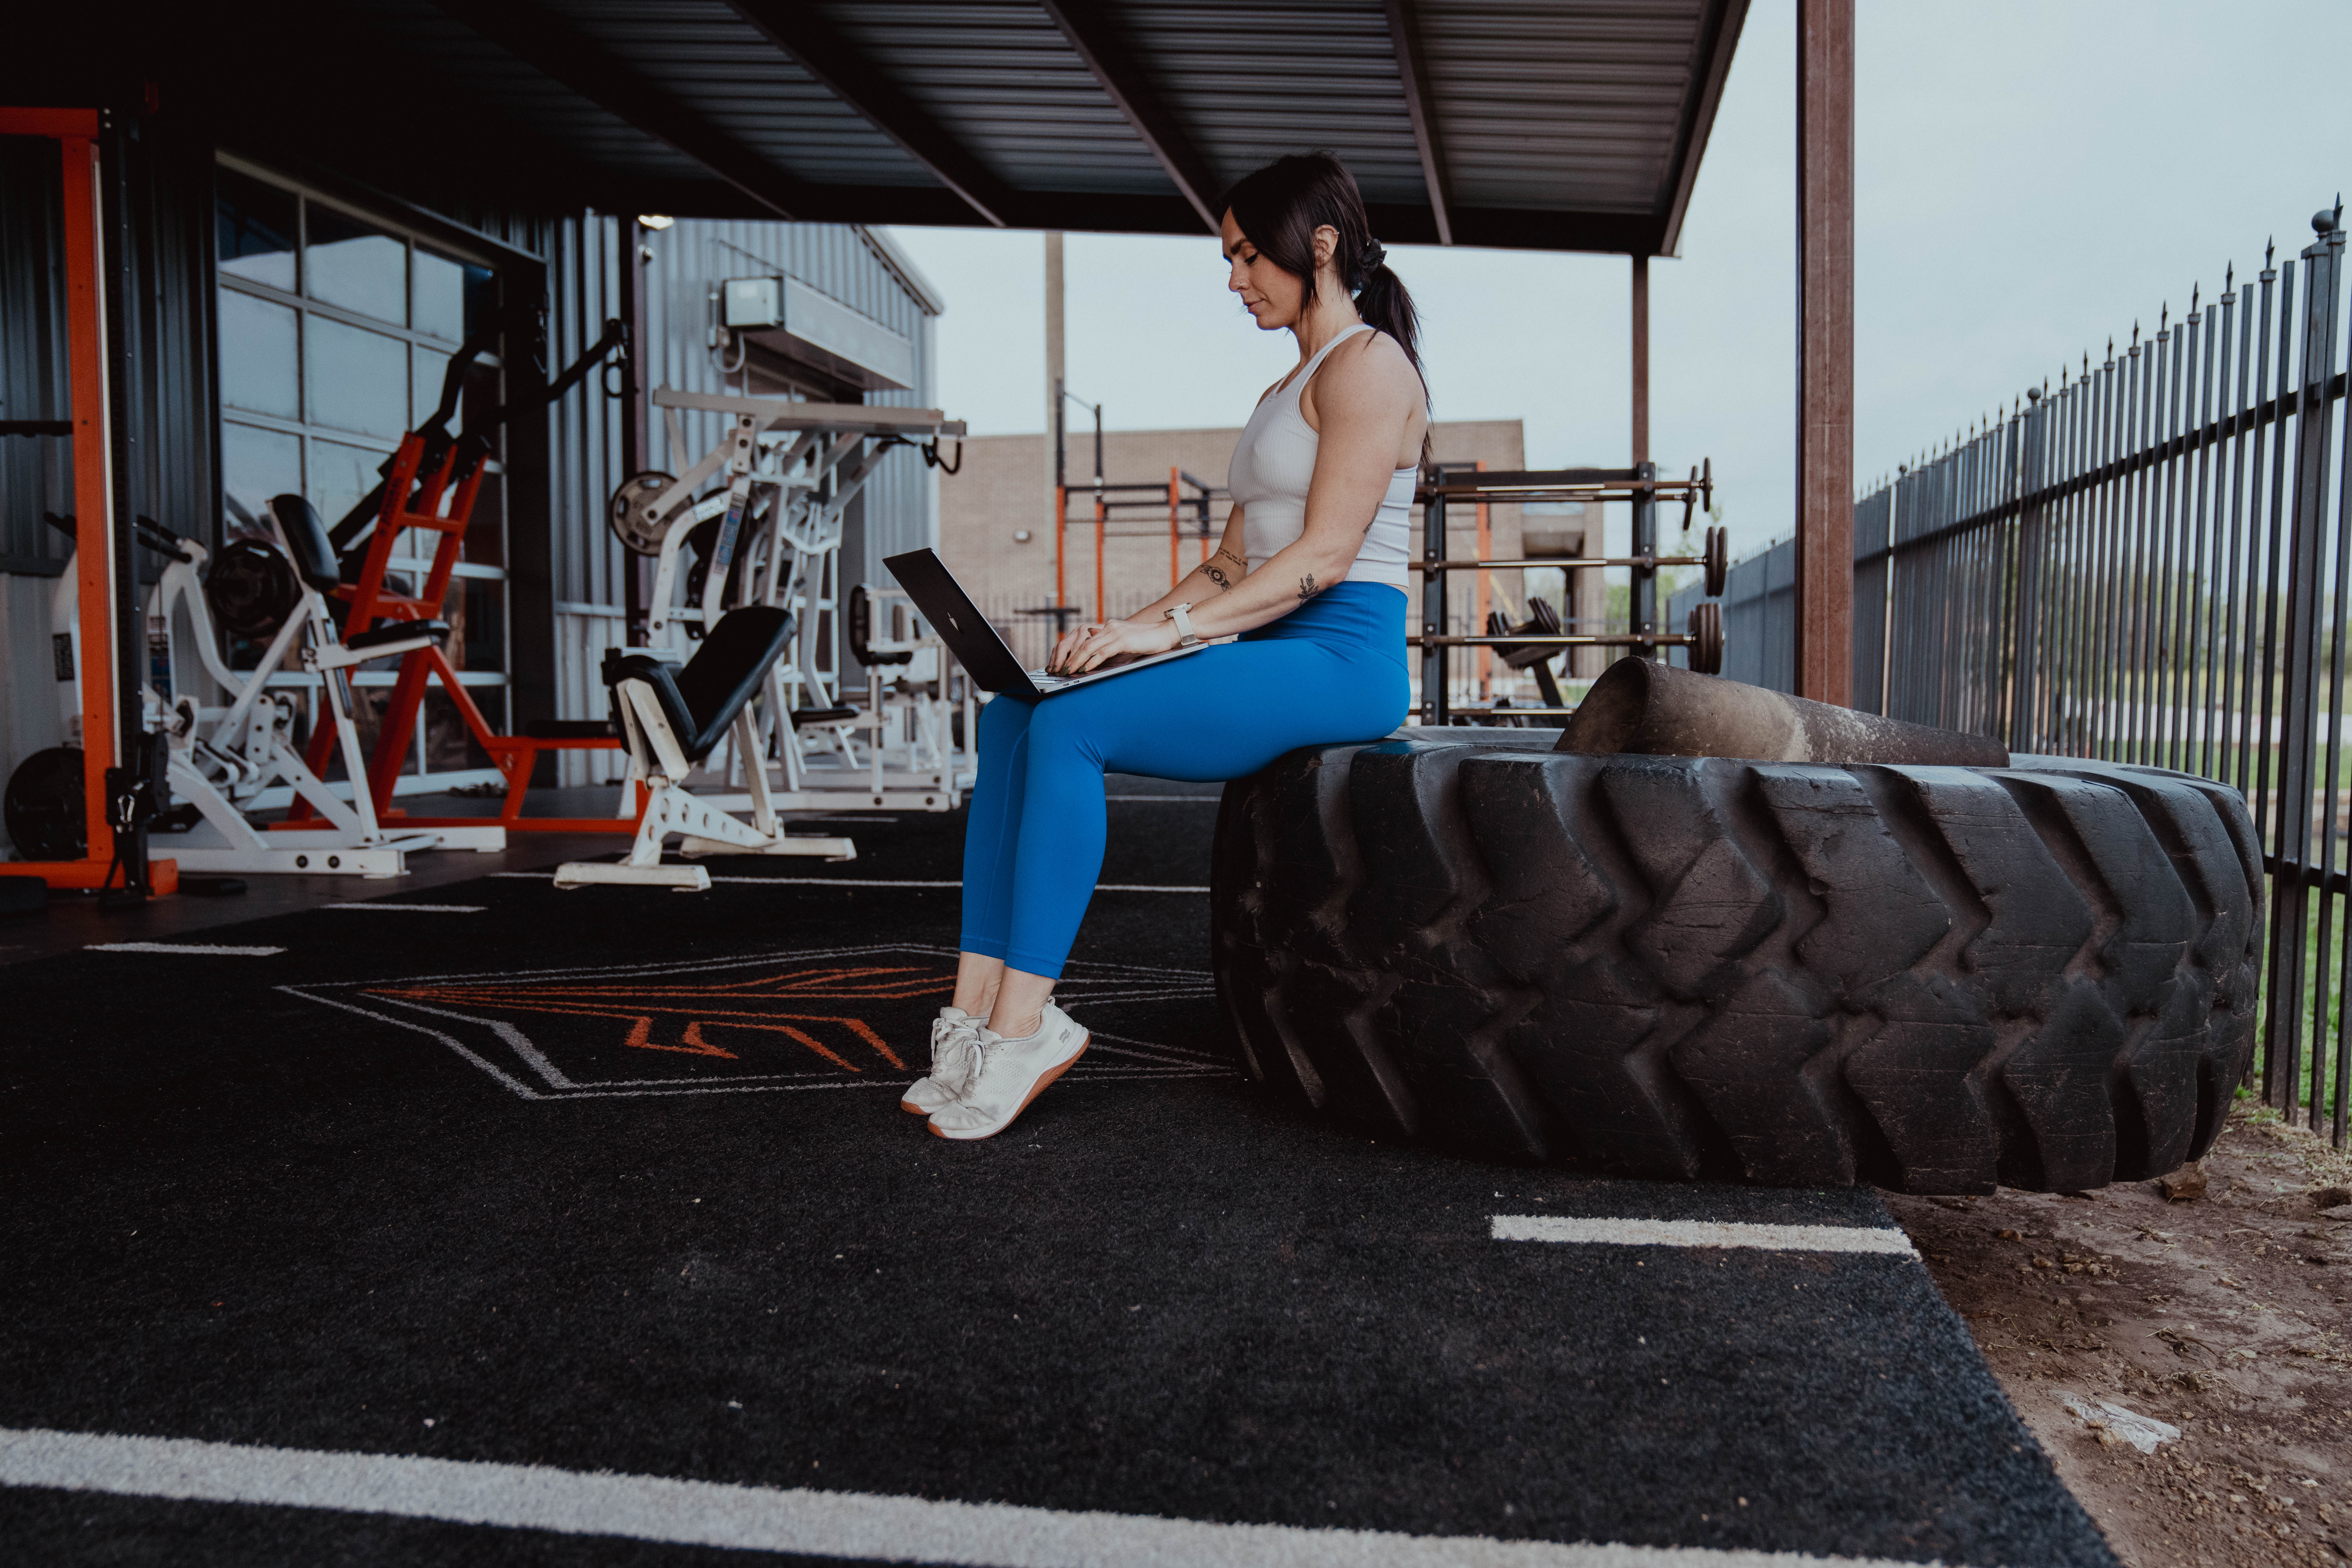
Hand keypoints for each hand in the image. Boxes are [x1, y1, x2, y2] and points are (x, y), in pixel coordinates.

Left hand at [1048, 615, 1181, 674]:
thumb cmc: (1147, 641)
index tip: (1063, 663)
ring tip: (1068, 671)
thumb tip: (1093, 658)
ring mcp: (1116, 632)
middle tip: (1059, 670)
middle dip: (1069, 658)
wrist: (1166, 633)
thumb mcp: (1124, 644)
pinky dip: (1092, 661)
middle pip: (1082, 643)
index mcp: (1108, 627)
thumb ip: (1109, 647)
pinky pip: (1103, 652)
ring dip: (1076, 661)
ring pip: (1089, 647)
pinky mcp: (1123, 640)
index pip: (1083, 639)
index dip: (1071, 652)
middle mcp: (1109, 627)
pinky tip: (1085, 669)